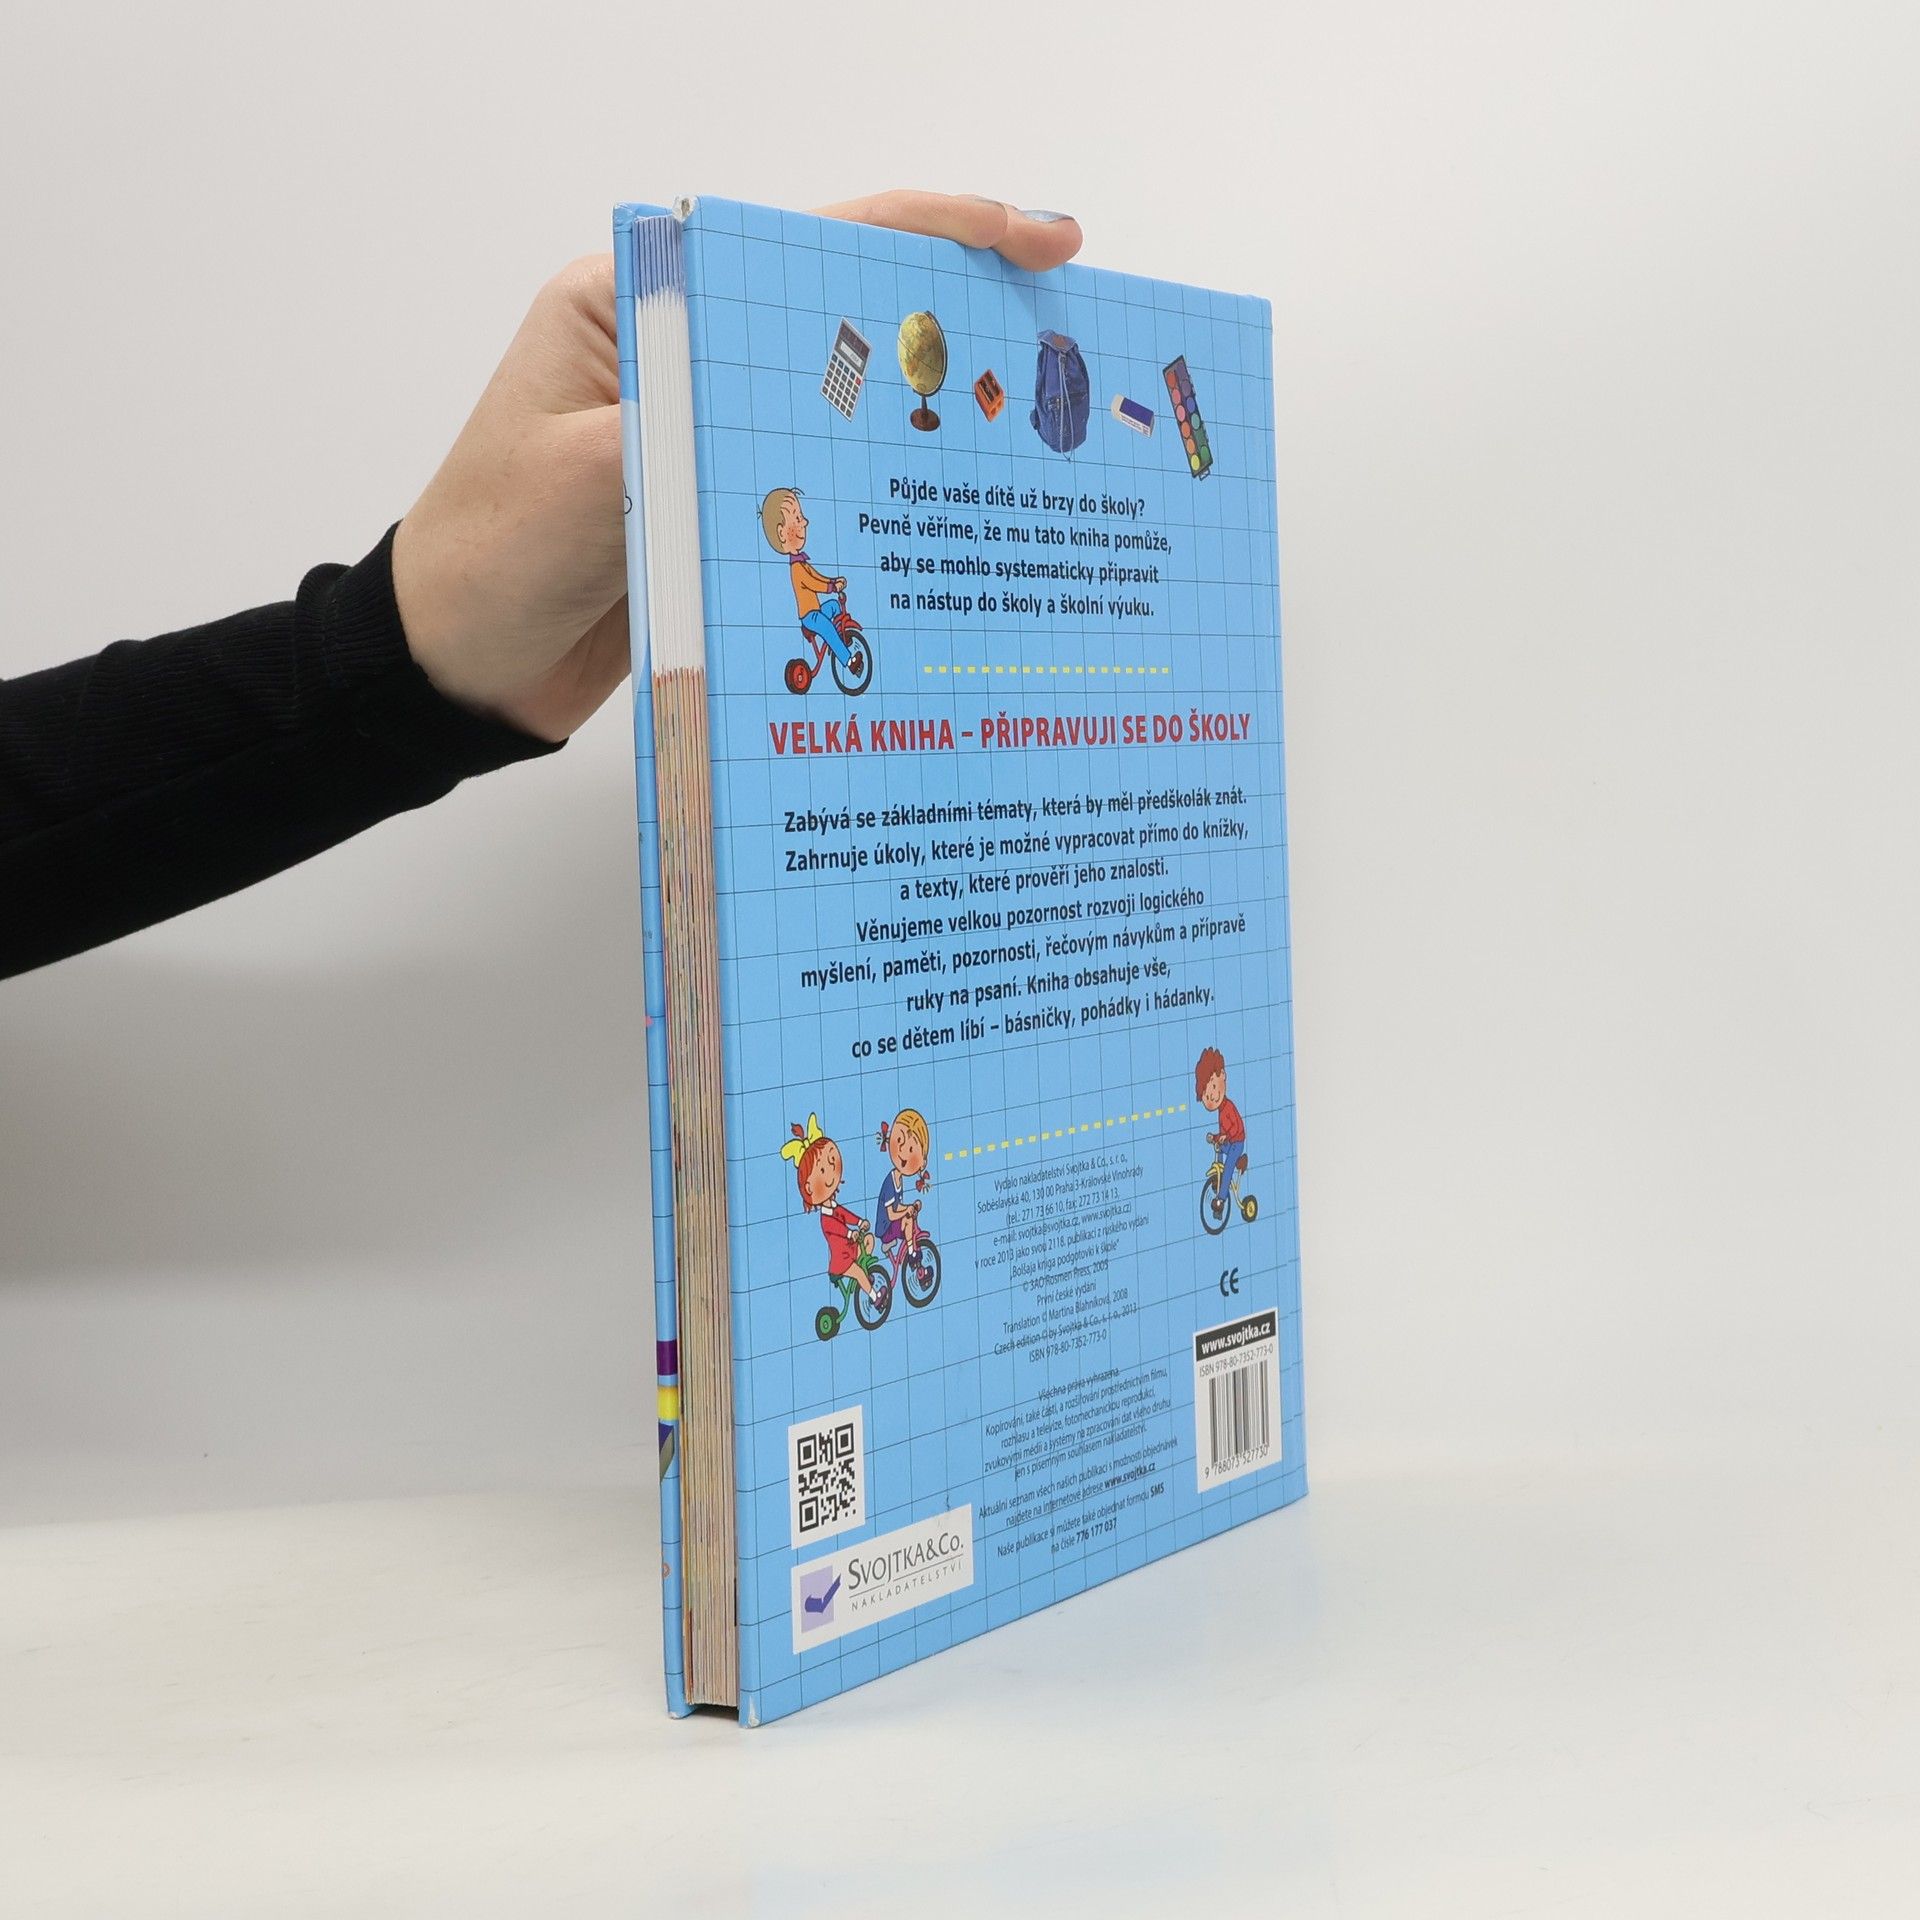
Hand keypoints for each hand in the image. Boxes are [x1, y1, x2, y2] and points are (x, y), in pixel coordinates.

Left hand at [393, 193, 1082, 741]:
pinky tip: (958, 512)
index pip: (801, 247)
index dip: (927, 233)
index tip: (1028, 241)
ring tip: (1040, 427)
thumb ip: (690, 427)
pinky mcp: (725, 508)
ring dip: (934, 413)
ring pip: (846, 406)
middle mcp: (685, 357)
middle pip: (844, 317)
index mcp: (640, 306)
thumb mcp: (582, 479)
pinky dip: (888, 495)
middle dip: (958, 318)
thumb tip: (812, 410)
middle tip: (1067, 334)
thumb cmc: (489, 556)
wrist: (454, 666)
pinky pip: (825, 487)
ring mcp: (710, 434)